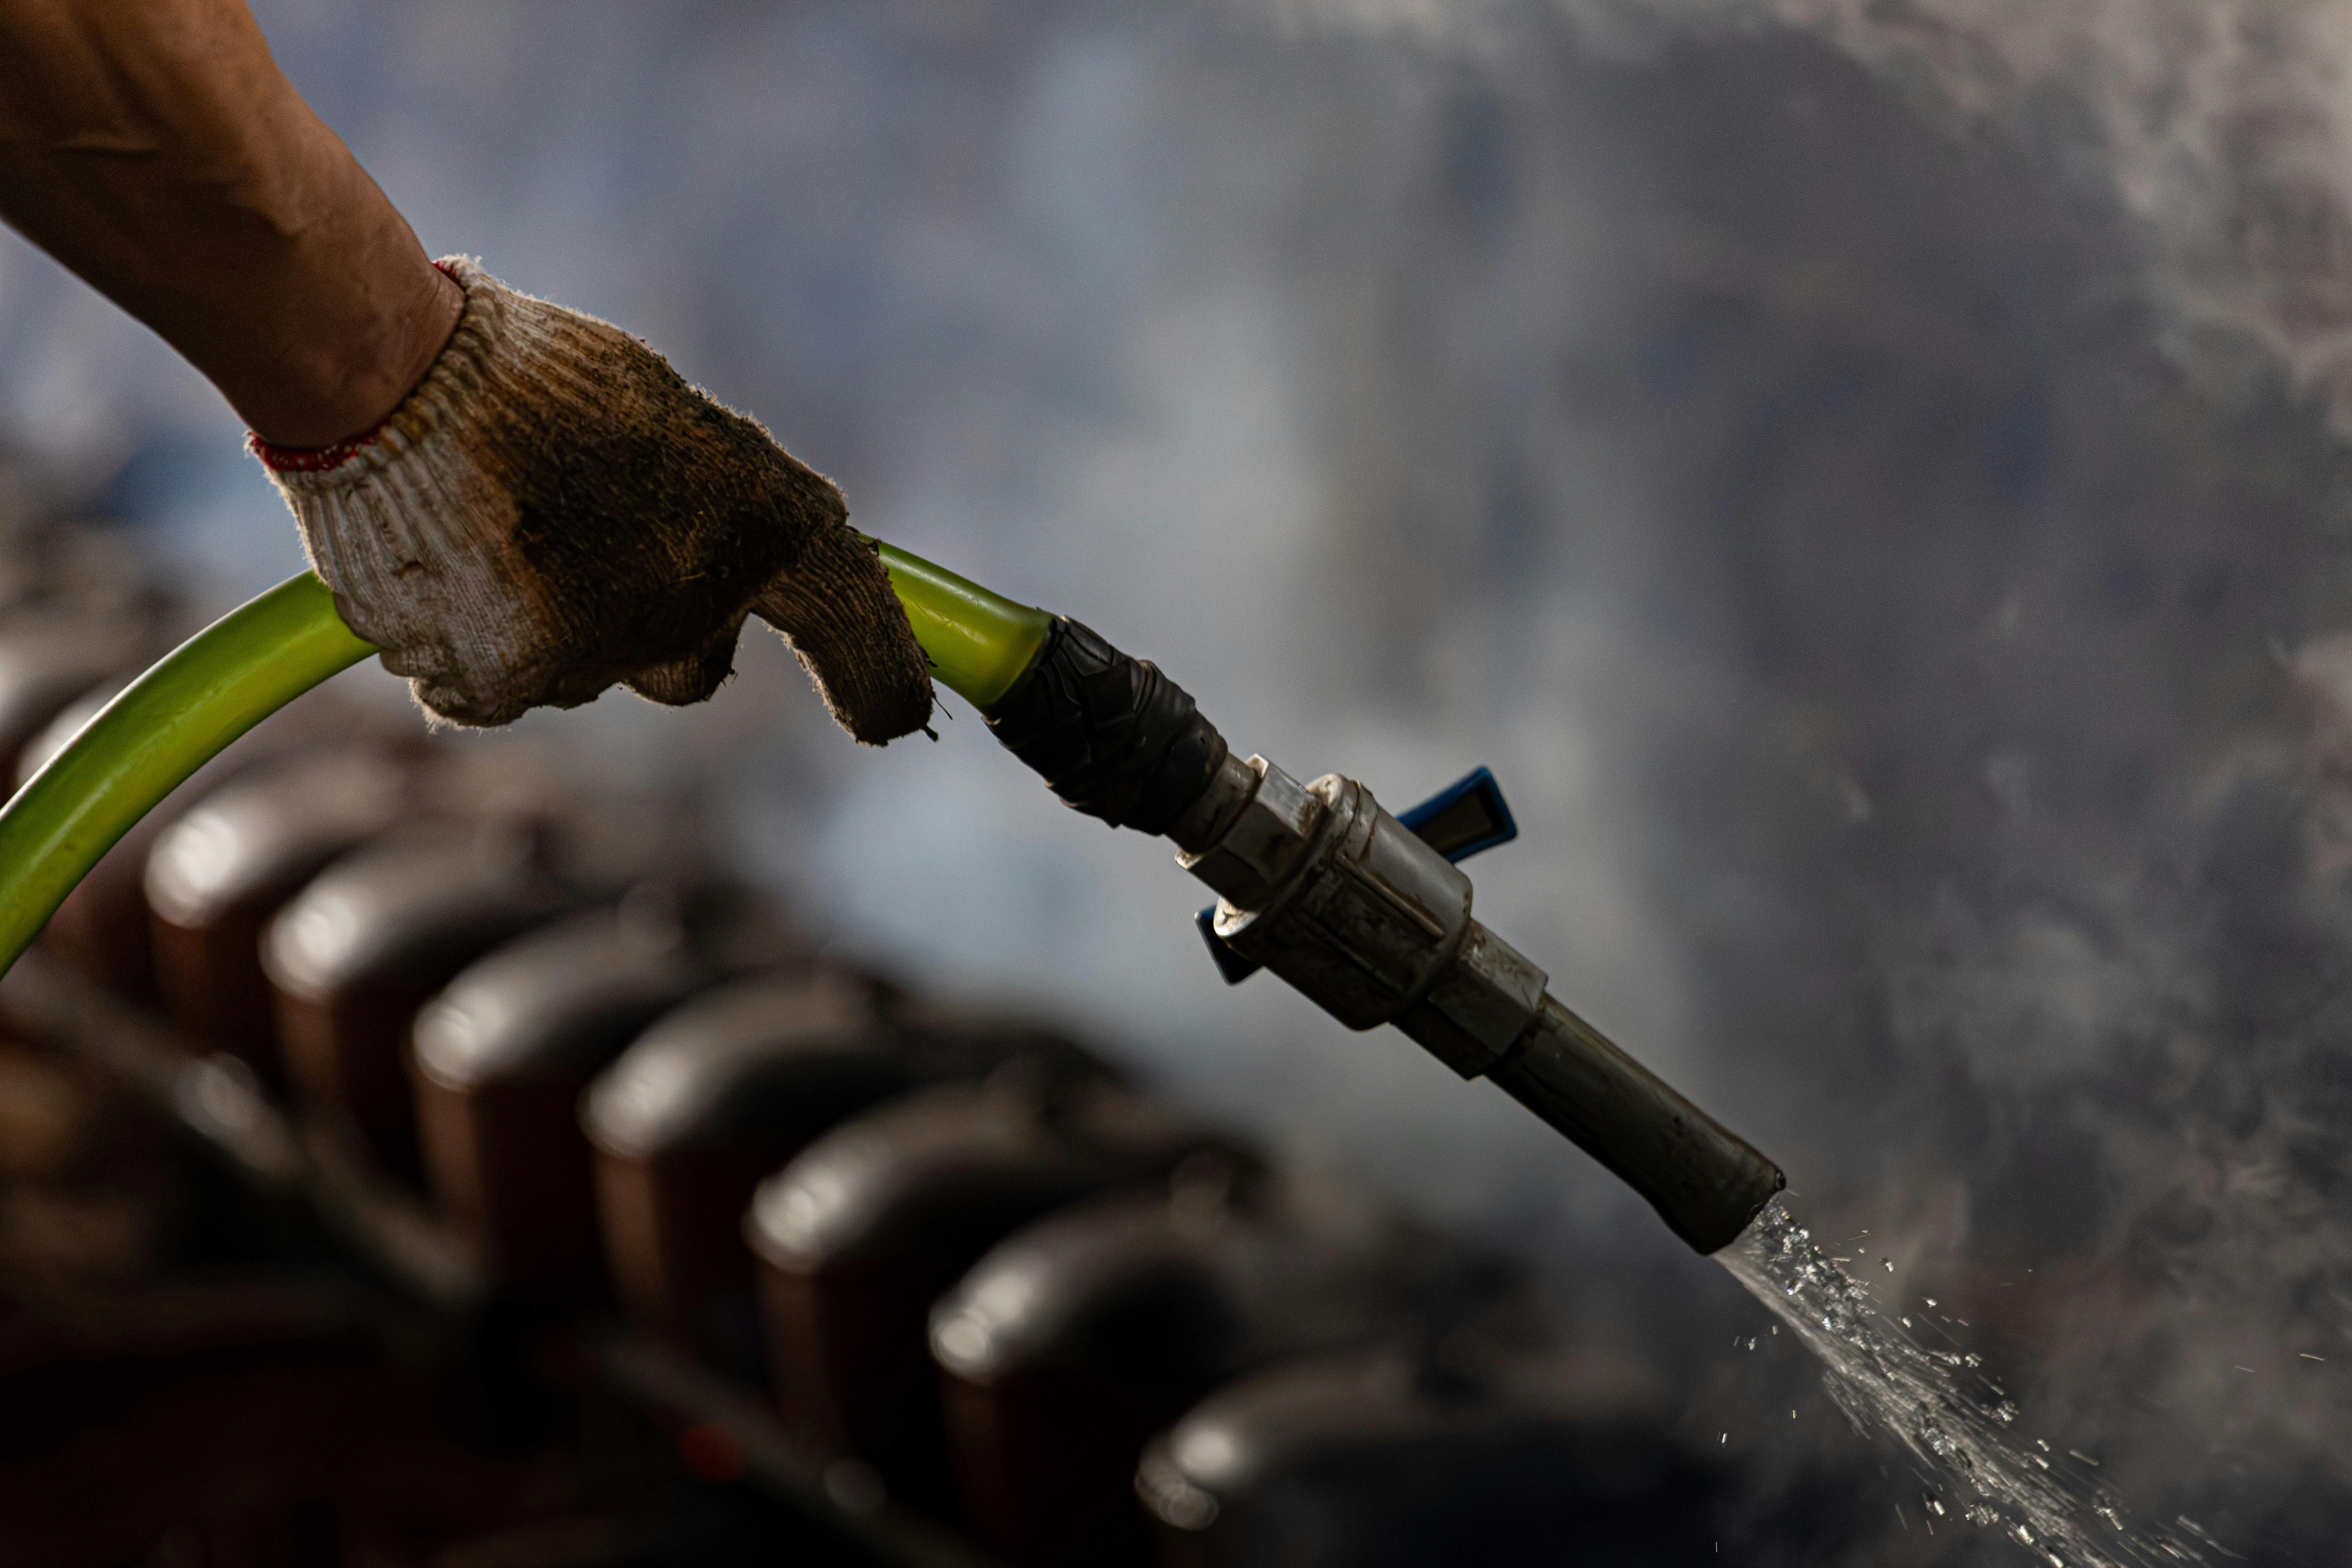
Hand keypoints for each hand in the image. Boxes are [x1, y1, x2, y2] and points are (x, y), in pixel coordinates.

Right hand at [256, 259, 933, 739]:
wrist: (397, 384)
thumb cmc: (545, 383)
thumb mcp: (682, 427)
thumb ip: (737, 513)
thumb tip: (767, 589)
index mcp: (768, 528)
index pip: (856, 629)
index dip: (883, 684)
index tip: (892, 721)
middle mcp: (695, 610)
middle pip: (696, 665)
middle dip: (660, 623)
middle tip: (588, 532)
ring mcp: (598, 659)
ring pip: (597, 672)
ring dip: (562, 619)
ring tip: (503, 524)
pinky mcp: (503, 689)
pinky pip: (509, 688)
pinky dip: (485, 641)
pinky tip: (456, 567)